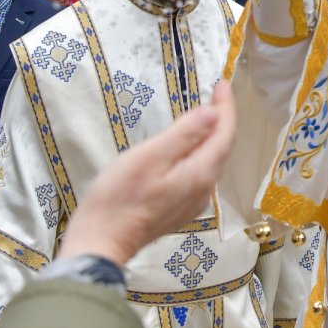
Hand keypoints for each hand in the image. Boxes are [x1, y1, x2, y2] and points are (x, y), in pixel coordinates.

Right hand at [58, 83, 236, 265]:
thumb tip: (212, 114)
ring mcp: (193, 201)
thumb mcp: (149, 157)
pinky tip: (189, 146)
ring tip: (206, 114)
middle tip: (216, 94)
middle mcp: (204, 189)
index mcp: (200, 173)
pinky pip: (200, 173)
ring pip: (212, 161)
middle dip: (222, 119)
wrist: (102, 242)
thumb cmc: (119, 198)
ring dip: (212, 136)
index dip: (226, 107)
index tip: (222, 85)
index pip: (224, 134)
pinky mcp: (180, 208)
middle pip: (222, 148)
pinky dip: (200, 152)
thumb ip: (183, 135)